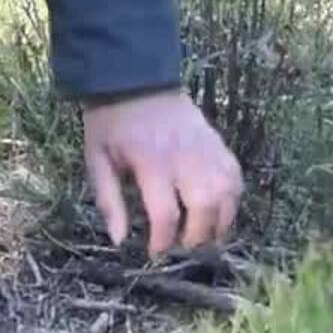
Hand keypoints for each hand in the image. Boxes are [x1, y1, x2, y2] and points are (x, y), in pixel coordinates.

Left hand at [81, 88, 242, 256]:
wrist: (135, 80)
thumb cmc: (111, 124)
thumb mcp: (97, 161)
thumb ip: (108, 201)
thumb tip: (120, 240)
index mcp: (150, 162)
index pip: (165, 213)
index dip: (162, 241)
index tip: (154, 252)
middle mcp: (184, 156)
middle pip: (204, 207)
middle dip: (195, 236)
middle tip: (181, 246)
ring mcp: (206, 149)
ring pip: (227, 194)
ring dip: (220, 223)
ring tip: (204, 236)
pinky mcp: (218, 143)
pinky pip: (236, 177)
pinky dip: (233, 199)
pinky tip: (220, 212)